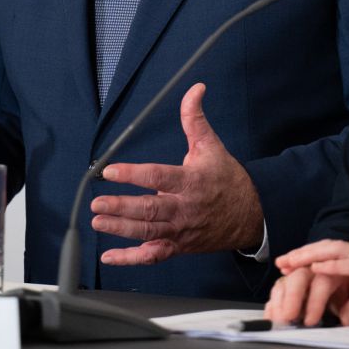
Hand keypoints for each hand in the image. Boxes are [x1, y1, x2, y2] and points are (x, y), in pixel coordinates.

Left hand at [91, 82, 264, 264]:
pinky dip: (130, 258)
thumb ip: (195, 118)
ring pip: (147, 232)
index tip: (111, 171)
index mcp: (191, 182)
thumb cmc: (227, 180)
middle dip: (121, 207)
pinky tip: (109, 256)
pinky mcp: (178, 246)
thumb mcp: (211, 146)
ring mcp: (180, 231)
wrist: (250, 215)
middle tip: (98, 203)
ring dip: (120, 229)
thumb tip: (195, 89)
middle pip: (150, 210)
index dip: (134, 174)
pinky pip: (152, 255)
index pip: (159, 177)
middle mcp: (184, 209)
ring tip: (98, 221)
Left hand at [269, 239, 348, 326]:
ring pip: (336, 251)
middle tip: (282, 260)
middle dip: (303, 253)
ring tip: (292, 262)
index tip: (289, 263)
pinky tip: (317, 269)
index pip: (332, 251)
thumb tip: (339, 312)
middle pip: (329, 246)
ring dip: (311, 256)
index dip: (309, 255)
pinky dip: (332, 266)